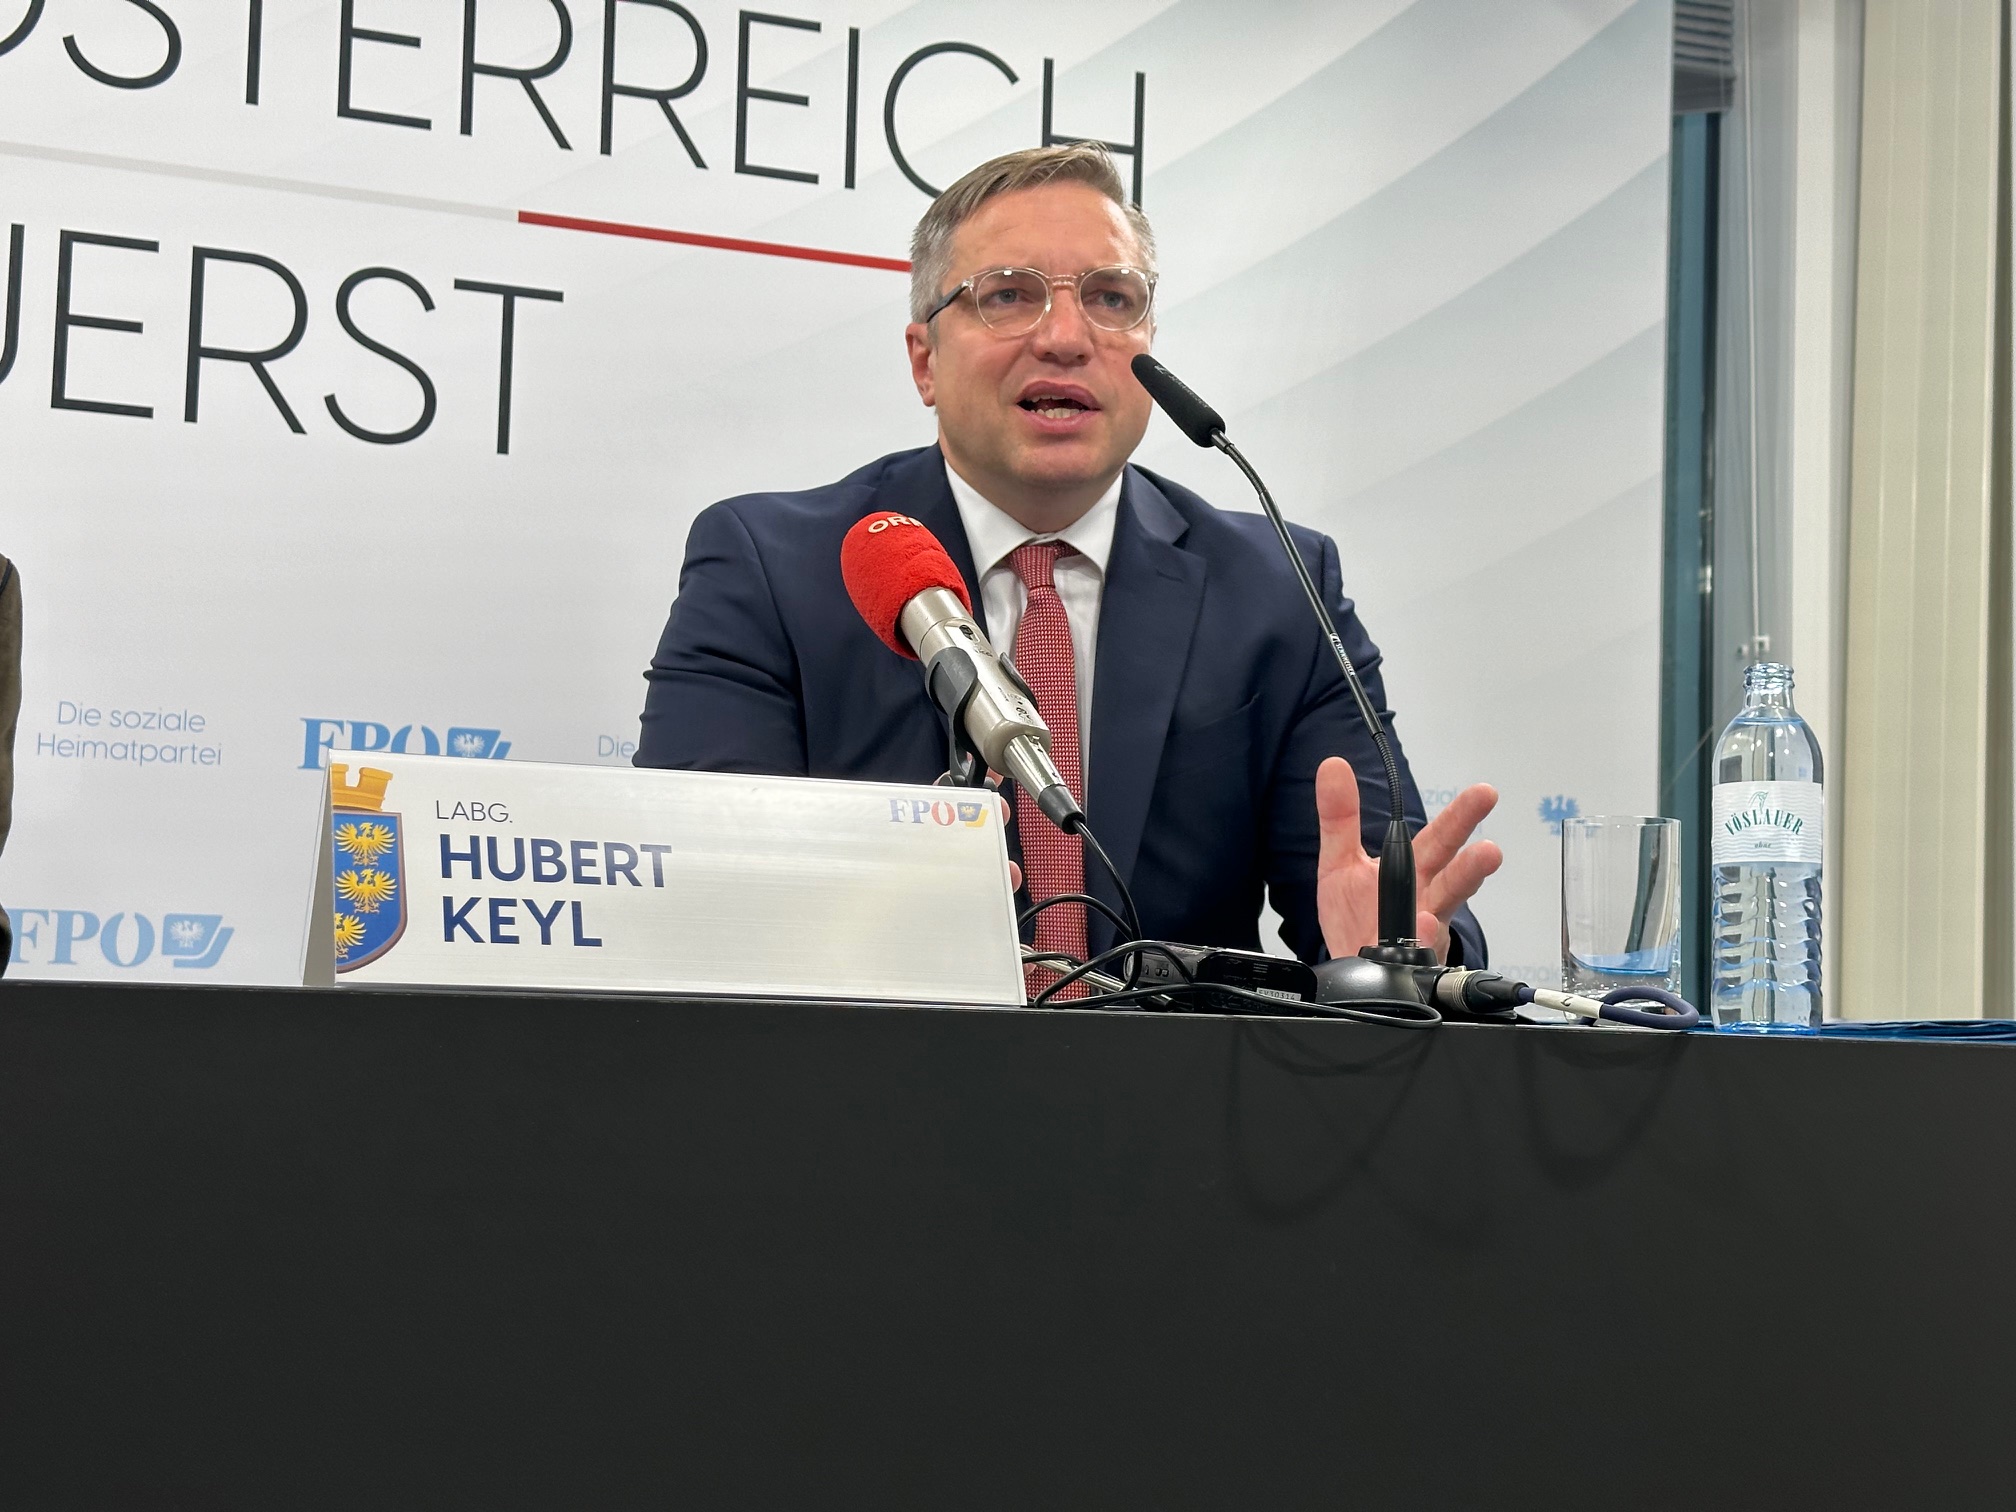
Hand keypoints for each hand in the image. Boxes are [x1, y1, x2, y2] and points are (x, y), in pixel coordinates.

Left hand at [1315, 756, 1501, 961]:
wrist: (1352, 960)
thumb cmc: (1355, 911)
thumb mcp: (1338, 860)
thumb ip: (1339, 817)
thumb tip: (1332, 766)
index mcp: (1409, 867)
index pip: (1439, 835)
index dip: (1461, 815)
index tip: (1484, 793)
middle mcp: (1425, 894)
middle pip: (1454, 868)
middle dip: (1474, 852)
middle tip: (1493, 837)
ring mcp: (1423, 927)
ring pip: (1448, 904)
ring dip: (1464, 882)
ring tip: (1484, 860)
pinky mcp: (1413, 955)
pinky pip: (1420, 945)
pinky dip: (1423, 933)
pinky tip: (1426, 921)